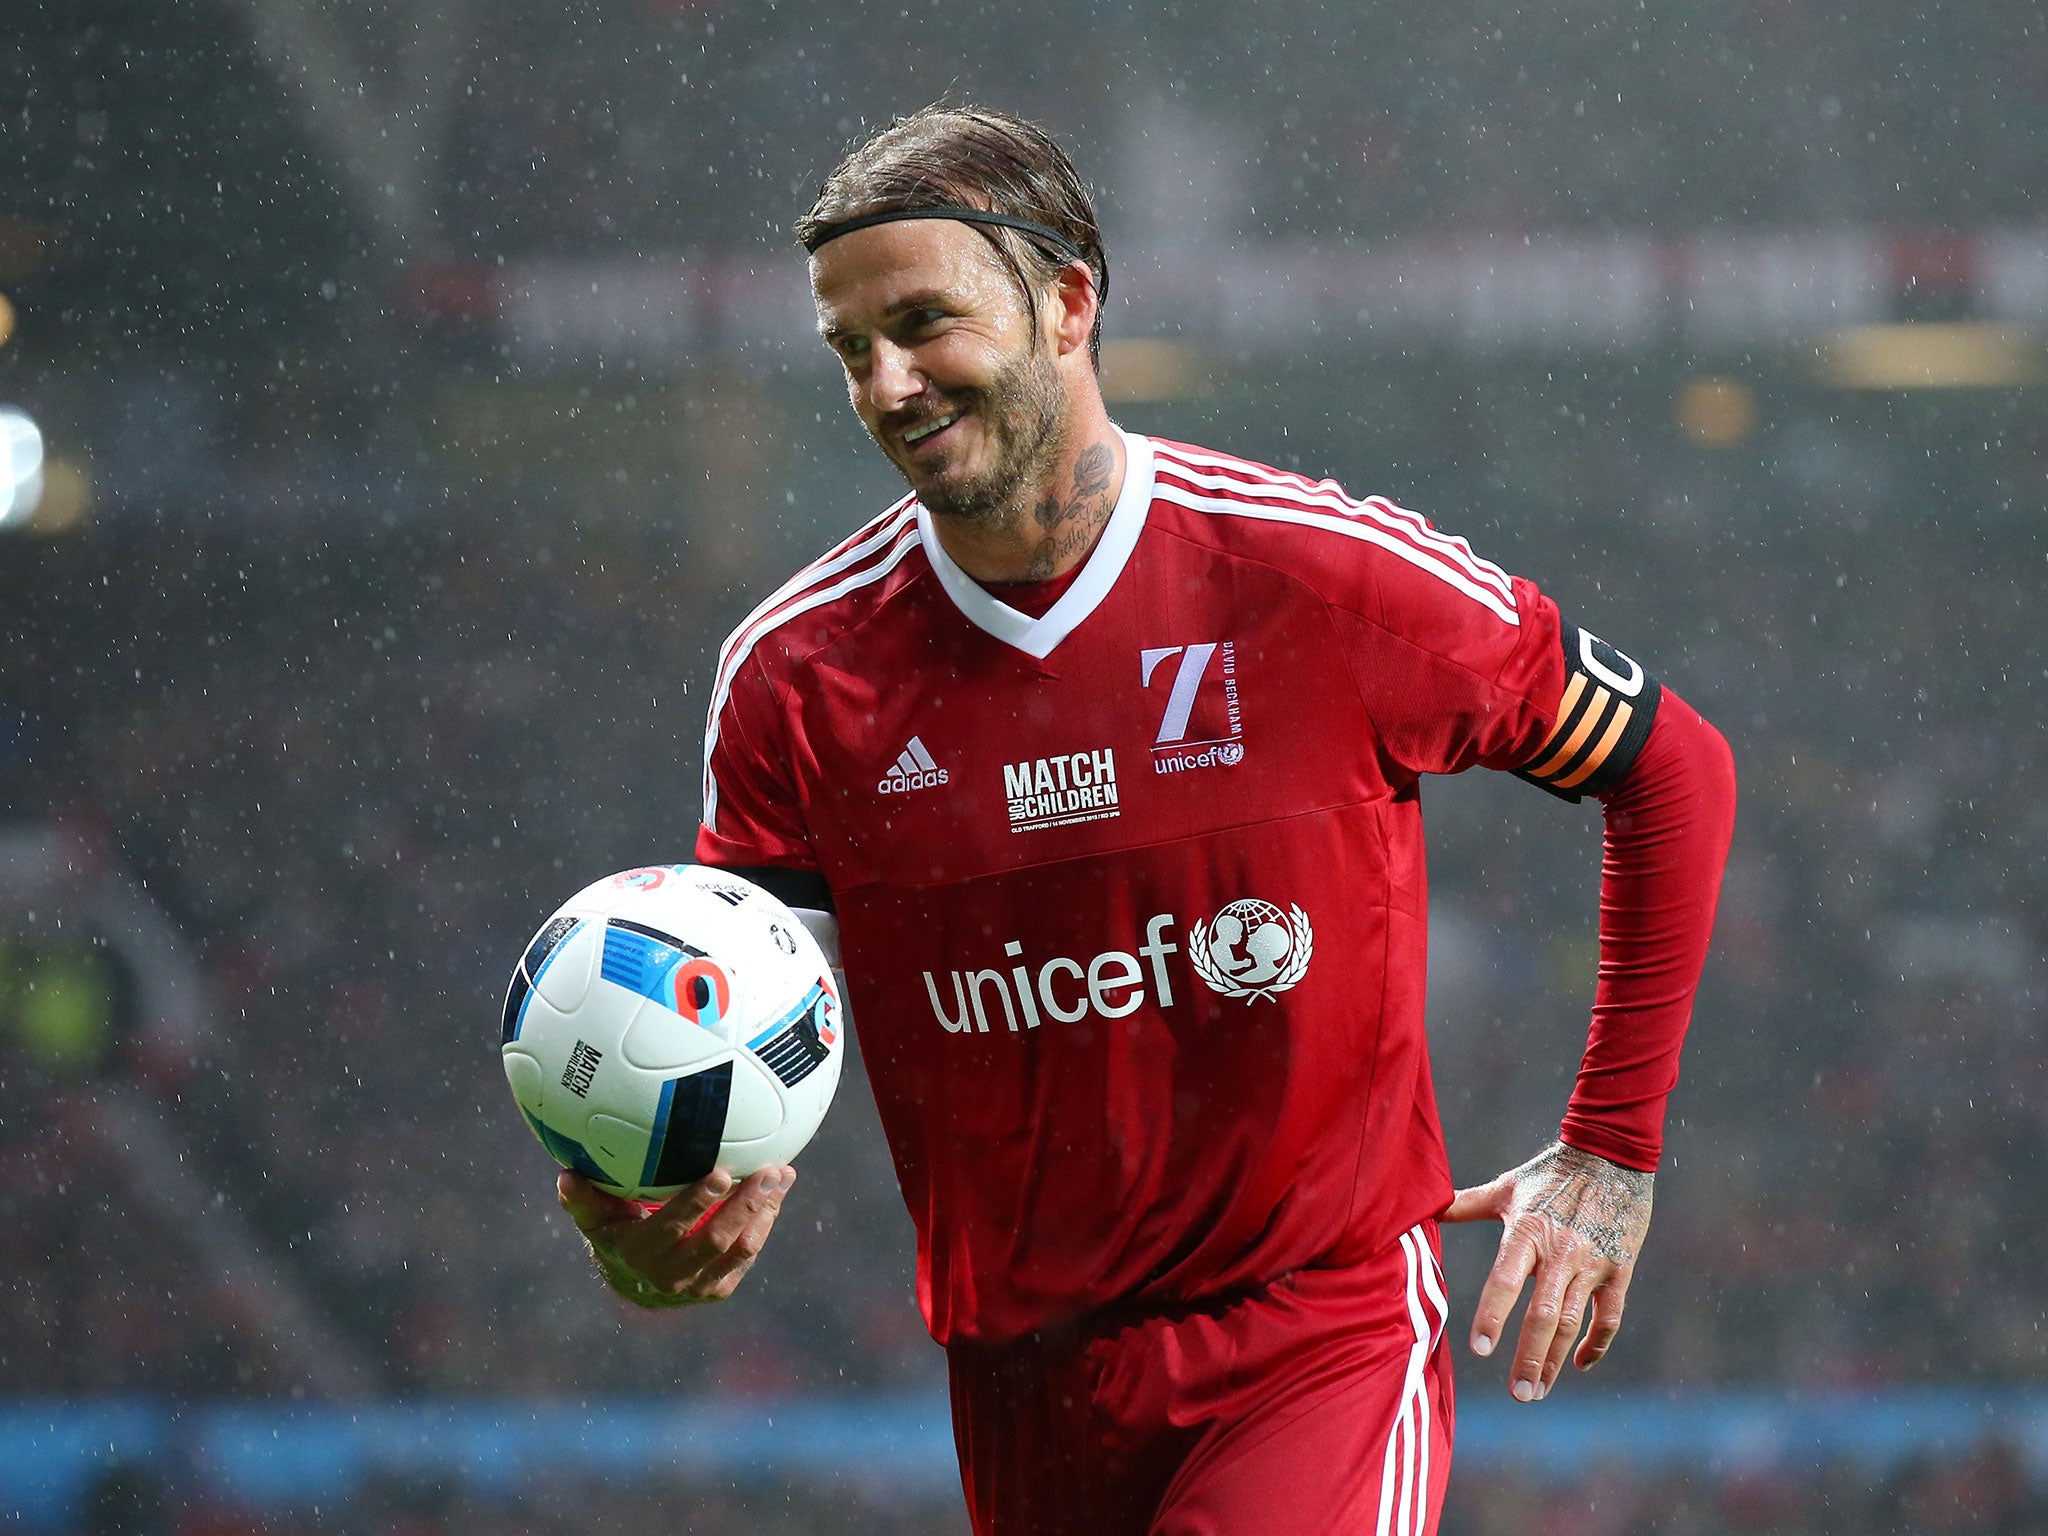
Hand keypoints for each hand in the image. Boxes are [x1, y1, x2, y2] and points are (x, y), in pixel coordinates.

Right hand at [557, 1164, 795, 1307]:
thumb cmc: (615, 1233)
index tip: (721, 1172)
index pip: (672, 1227)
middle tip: (767, 1169)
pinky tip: (779, 1190)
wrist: (633, 1285)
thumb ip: (583, 1199)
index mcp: (639, 1254)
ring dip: (765, 1209)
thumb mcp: (595, 1219)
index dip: (697, 1202)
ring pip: (740, 1247)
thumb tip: (566, 1176)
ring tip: (782, 1174)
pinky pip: (748, 1254)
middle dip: (744, 1203)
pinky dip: (766, 1221)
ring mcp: (699, 1287)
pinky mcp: (719, 1289)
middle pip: (715, 1238)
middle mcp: (670, 1276)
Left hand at [1440, 1141, 1652, 1401]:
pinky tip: (1579, 1363)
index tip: (1480, 1348)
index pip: (1505, 1279)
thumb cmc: (1549, 1174)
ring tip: (1538, 1390)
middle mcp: (1561, 1251)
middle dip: (1530, 1357)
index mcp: (1527, 1231)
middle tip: (1518, 1394)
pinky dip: (1597, 1343)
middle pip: (1544, 1314)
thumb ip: (1464, 1205)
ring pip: (1574, 1321)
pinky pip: (1609, 1315)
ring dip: (1556, 1359)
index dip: (1493, 1315)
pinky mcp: (1619, 1269)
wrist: (1611, 1155)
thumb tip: (1422, 1208)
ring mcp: (1592, 1263)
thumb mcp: (1505, 1188)